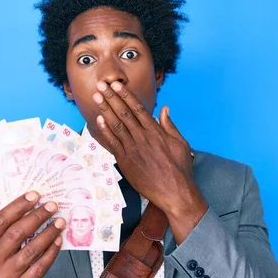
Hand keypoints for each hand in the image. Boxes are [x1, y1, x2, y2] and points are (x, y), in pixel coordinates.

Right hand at [0, 192, 64, 277]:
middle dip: (37, 216)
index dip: (19, 206)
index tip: (35, 195)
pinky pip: (41, 265)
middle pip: (18, 233)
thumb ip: (3, 229)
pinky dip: (52, 250)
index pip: (0, 221)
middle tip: (52, 206)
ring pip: (32, 249)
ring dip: (49, 232)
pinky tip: (58, 239)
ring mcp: (6, 277)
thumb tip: (30, 203)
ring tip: (60, 221)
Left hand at [91, 81, 207, 242]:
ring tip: (96, 97)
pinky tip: (98, 119)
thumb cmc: (180, 169)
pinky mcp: (125, 161)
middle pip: (123, 113)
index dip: (125, 95)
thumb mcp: (181, 144)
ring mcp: (132, 150)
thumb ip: (170, 125)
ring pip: (115, 125)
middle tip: (101, 84)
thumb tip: (164, 109)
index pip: (137, 108)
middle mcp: (142, 138)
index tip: (116, 85)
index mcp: (156, 132)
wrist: (174, 192)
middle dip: (111, 97)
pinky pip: (112, 143)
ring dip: (105, 110)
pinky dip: (105, 130)